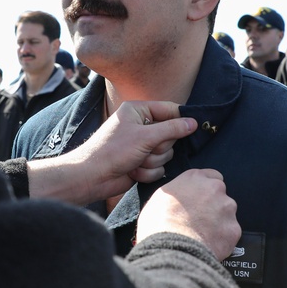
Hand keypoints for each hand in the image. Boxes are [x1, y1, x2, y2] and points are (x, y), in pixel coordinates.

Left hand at [26, 101, 194, 205]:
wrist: (93, 177)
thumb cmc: (113, 150)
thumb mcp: (145, 136)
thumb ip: (172, 129)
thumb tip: (193, 122)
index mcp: (138, 110)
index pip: (170, 110)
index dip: (181, 120)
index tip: (194, 128)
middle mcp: (140, 125)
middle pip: (171, 135)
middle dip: (160, 148)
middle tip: (146, 150)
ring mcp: (141, 145)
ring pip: (166, 154)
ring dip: (152, 161)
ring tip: (136, 162)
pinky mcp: (141, 163)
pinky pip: (158, 167)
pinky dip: (147, 172)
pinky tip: (133, 172)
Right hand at [136, 168, 240, 260]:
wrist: (172, 247)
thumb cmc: (159, 223)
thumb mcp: (160, 198)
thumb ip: (176, 194)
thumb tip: (177, 202)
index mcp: (194, 177)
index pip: (212, 176)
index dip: (207, 189)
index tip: (202, 198)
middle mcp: (214, 188)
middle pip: (221, 196)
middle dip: (214, 207)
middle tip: (199, 221)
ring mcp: (226, 208)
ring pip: (228, 215)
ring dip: (219, 223)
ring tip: (202, 235)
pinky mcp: (233, 229)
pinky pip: (230, 234)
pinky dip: (222, 240)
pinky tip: (208, 245)